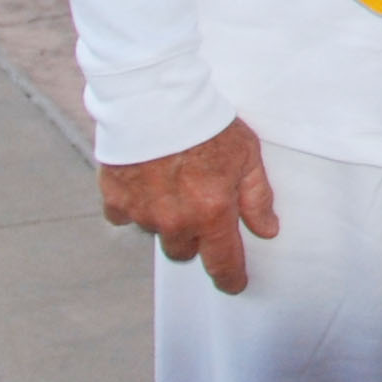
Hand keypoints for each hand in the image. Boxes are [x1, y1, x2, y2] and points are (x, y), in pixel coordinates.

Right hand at [100, 119, 279, 292]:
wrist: (155, 98)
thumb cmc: (205, 122)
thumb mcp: (247, 155)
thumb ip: (257, 197)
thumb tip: (267, 230)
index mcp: (212, 214)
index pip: (222, 263)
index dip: (229, 278)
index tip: (233, 283)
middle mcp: (175, 222)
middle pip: (184, 252)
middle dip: (194, 238)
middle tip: (198, 208)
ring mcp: (142, 213)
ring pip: (155, 232)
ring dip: (164, 218)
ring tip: (171, 182)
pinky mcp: (114, 199)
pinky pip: (125, 215)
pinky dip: (135, 203)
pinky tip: (144, 179)